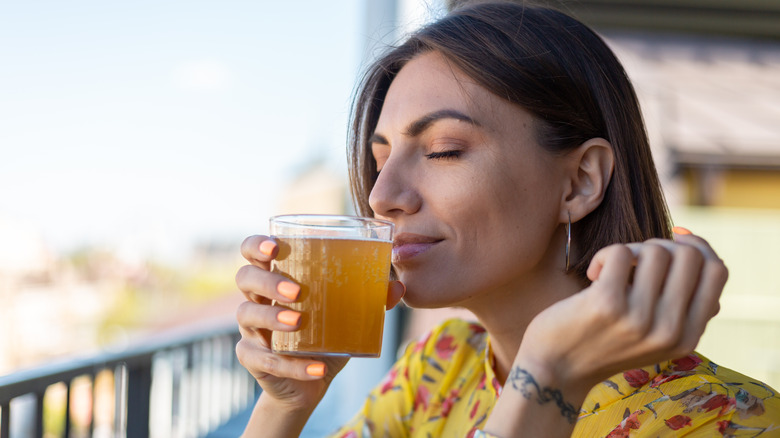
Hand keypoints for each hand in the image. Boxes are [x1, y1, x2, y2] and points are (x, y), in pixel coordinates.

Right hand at [234, 235, 405, 411]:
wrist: (307, 383)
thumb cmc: (323, 337)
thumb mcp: (346, 317)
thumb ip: (369, 299)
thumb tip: (398, 287)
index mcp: (275, 279)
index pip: (253, 252)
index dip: (256, 245)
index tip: (274, 246)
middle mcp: (257, 299)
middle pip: (245, 277)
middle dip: (268, 280)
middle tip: (296, 291)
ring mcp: (251, 329)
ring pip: (247, 314)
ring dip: (273, 317)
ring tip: (299, 322)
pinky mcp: (252, 358)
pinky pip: (264, 359)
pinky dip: (292, 365)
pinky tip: (316, 368)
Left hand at [518, 230, 727, 398]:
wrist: (555, 371)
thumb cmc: (602, 342)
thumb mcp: (653, 335)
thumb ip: (680, 305)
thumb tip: (695, 247)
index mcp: (687, 338)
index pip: (717, 271)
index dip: (698, 246)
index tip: (672, 241)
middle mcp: (669, 331)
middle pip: (690, 255)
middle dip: (660, 245)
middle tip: (633, 261)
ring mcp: (639, 319)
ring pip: (655, 250)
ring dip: (630, 250)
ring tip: (610, 270)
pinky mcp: (607, 304)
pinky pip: (620, 252)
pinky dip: (603, 255)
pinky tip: (592, 275)